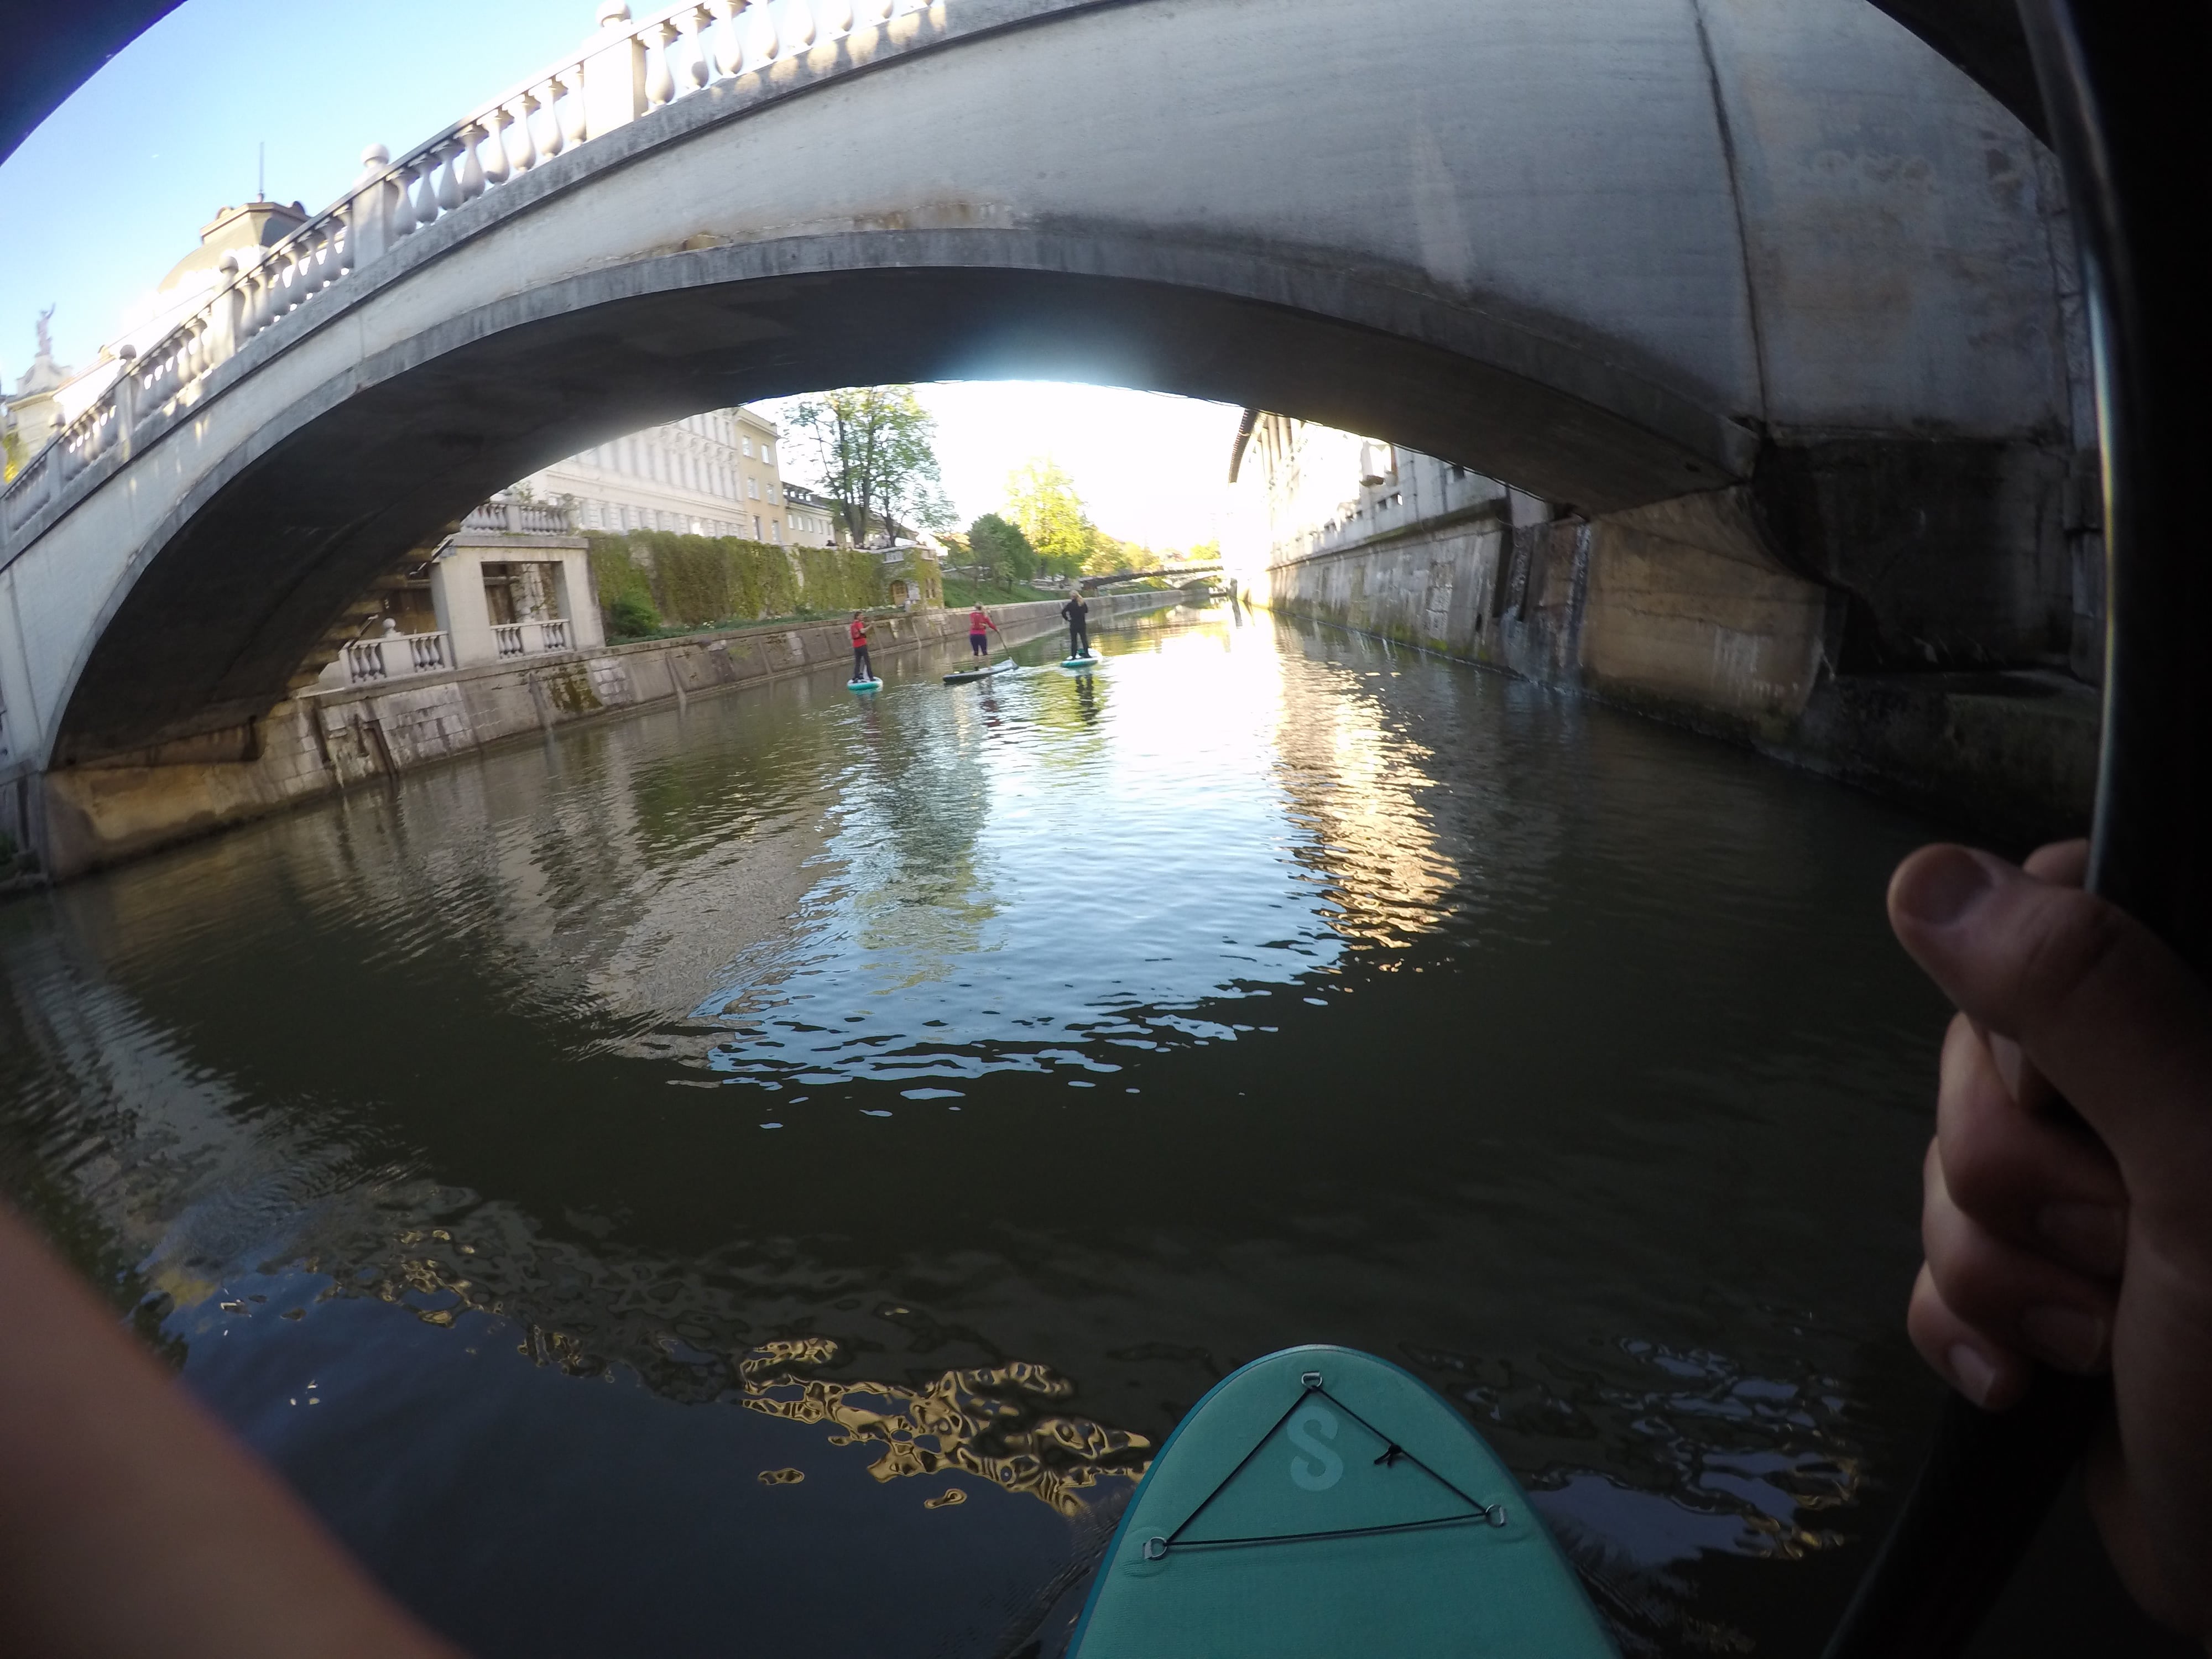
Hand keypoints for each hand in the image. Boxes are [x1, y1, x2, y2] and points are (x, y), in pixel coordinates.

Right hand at [1889, 840, 2211, 1636]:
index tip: (2075, 1098)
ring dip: (2002, 1273)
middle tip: (2121, 1247)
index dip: (2029, 1003)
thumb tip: (1933, 880)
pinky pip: (1939, 1262)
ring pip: (1952, 1164)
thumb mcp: (2209, 1175)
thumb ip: (2095, 1002)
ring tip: (2105, 1338)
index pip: (2062, 908)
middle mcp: (2166, 1093)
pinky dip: (1969, 1328)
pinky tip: (2038, 1380)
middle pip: (1984, 1053)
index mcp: (2209, 1034)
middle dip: (2018, 1177)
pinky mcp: (2061, 1283)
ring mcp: (2113, 1192)